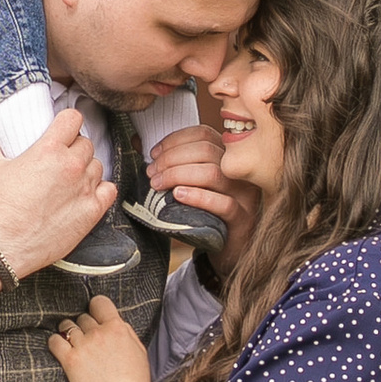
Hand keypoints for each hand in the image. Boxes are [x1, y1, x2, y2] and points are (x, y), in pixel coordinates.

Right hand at [0, 111, 115, 283]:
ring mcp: (84, 189)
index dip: (67, 122)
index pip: (73, 119)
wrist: (3, 245)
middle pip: (86, 144)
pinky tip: (86, 193)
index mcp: (49, 150)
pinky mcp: (92, 211)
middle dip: (74, 148)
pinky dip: (100, 189)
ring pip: (97, 165)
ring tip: (70, 179)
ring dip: (86, 169)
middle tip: (60, 160)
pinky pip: (109, 190)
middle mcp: (71, 166)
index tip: (63, 129)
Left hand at [48, 295, 156, 381]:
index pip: (99, 302)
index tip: (94, 316)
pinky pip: (54, 341)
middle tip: (87, 340)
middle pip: (83, 317)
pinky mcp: (70, 361)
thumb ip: (125, 332)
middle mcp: (100, 333)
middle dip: (84, 326)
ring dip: (68, 333)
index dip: (95, 308)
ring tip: (73, 345)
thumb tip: (112, 323)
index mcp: (118, 328)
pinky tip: (60, 350)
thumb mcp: (139, 351)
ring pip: (67, 326)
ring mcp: (83, 346)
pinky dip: (55, 343)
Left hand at [145, 120, 254, 237]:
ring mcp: (244, 194)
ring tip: (157, 184)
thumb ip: (169, 162)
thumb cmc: (204, 211)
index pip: (203, 134)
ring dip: (178, 175)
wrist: (226, 247)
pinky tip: (177, 196)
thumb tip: (136, 142)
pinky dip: (197, 197)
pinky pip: (223, 204)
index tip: (153, 153)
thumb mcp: (189, 183)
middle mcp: (238, 171)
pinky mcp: (242, 218)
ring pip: (213, 174)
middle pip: (206, 151)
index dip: (175, 140)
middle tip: (151, 172)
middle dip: (172, 158)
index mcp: (227, 156)